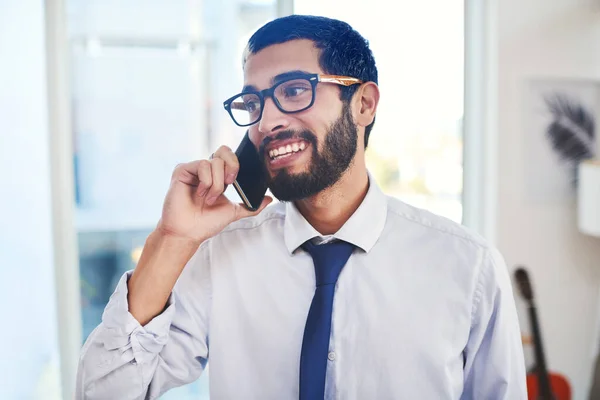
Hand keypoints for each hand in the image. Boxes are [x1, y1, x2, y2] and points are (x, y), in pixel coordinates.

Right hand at [156, 145, 271, 243]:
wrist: (188, 233)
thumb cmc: (206, 223)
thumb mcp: (234, 212)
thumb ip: (252, 205)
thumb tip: (270, 199)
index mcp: (219, 177)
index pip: (231, 156)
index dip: (237, 164)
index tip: (237, 182)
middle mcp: (207, 170)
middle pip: (224, 151)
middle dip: (232, 167)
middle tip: (229, 184)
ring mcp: (194, 169)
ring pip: (215, 161)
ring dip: (217, 184)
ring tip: (209, 199)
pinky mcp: (183, 170)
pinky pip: (202, 164)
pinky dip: (206, 182)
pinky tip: (200, 194)